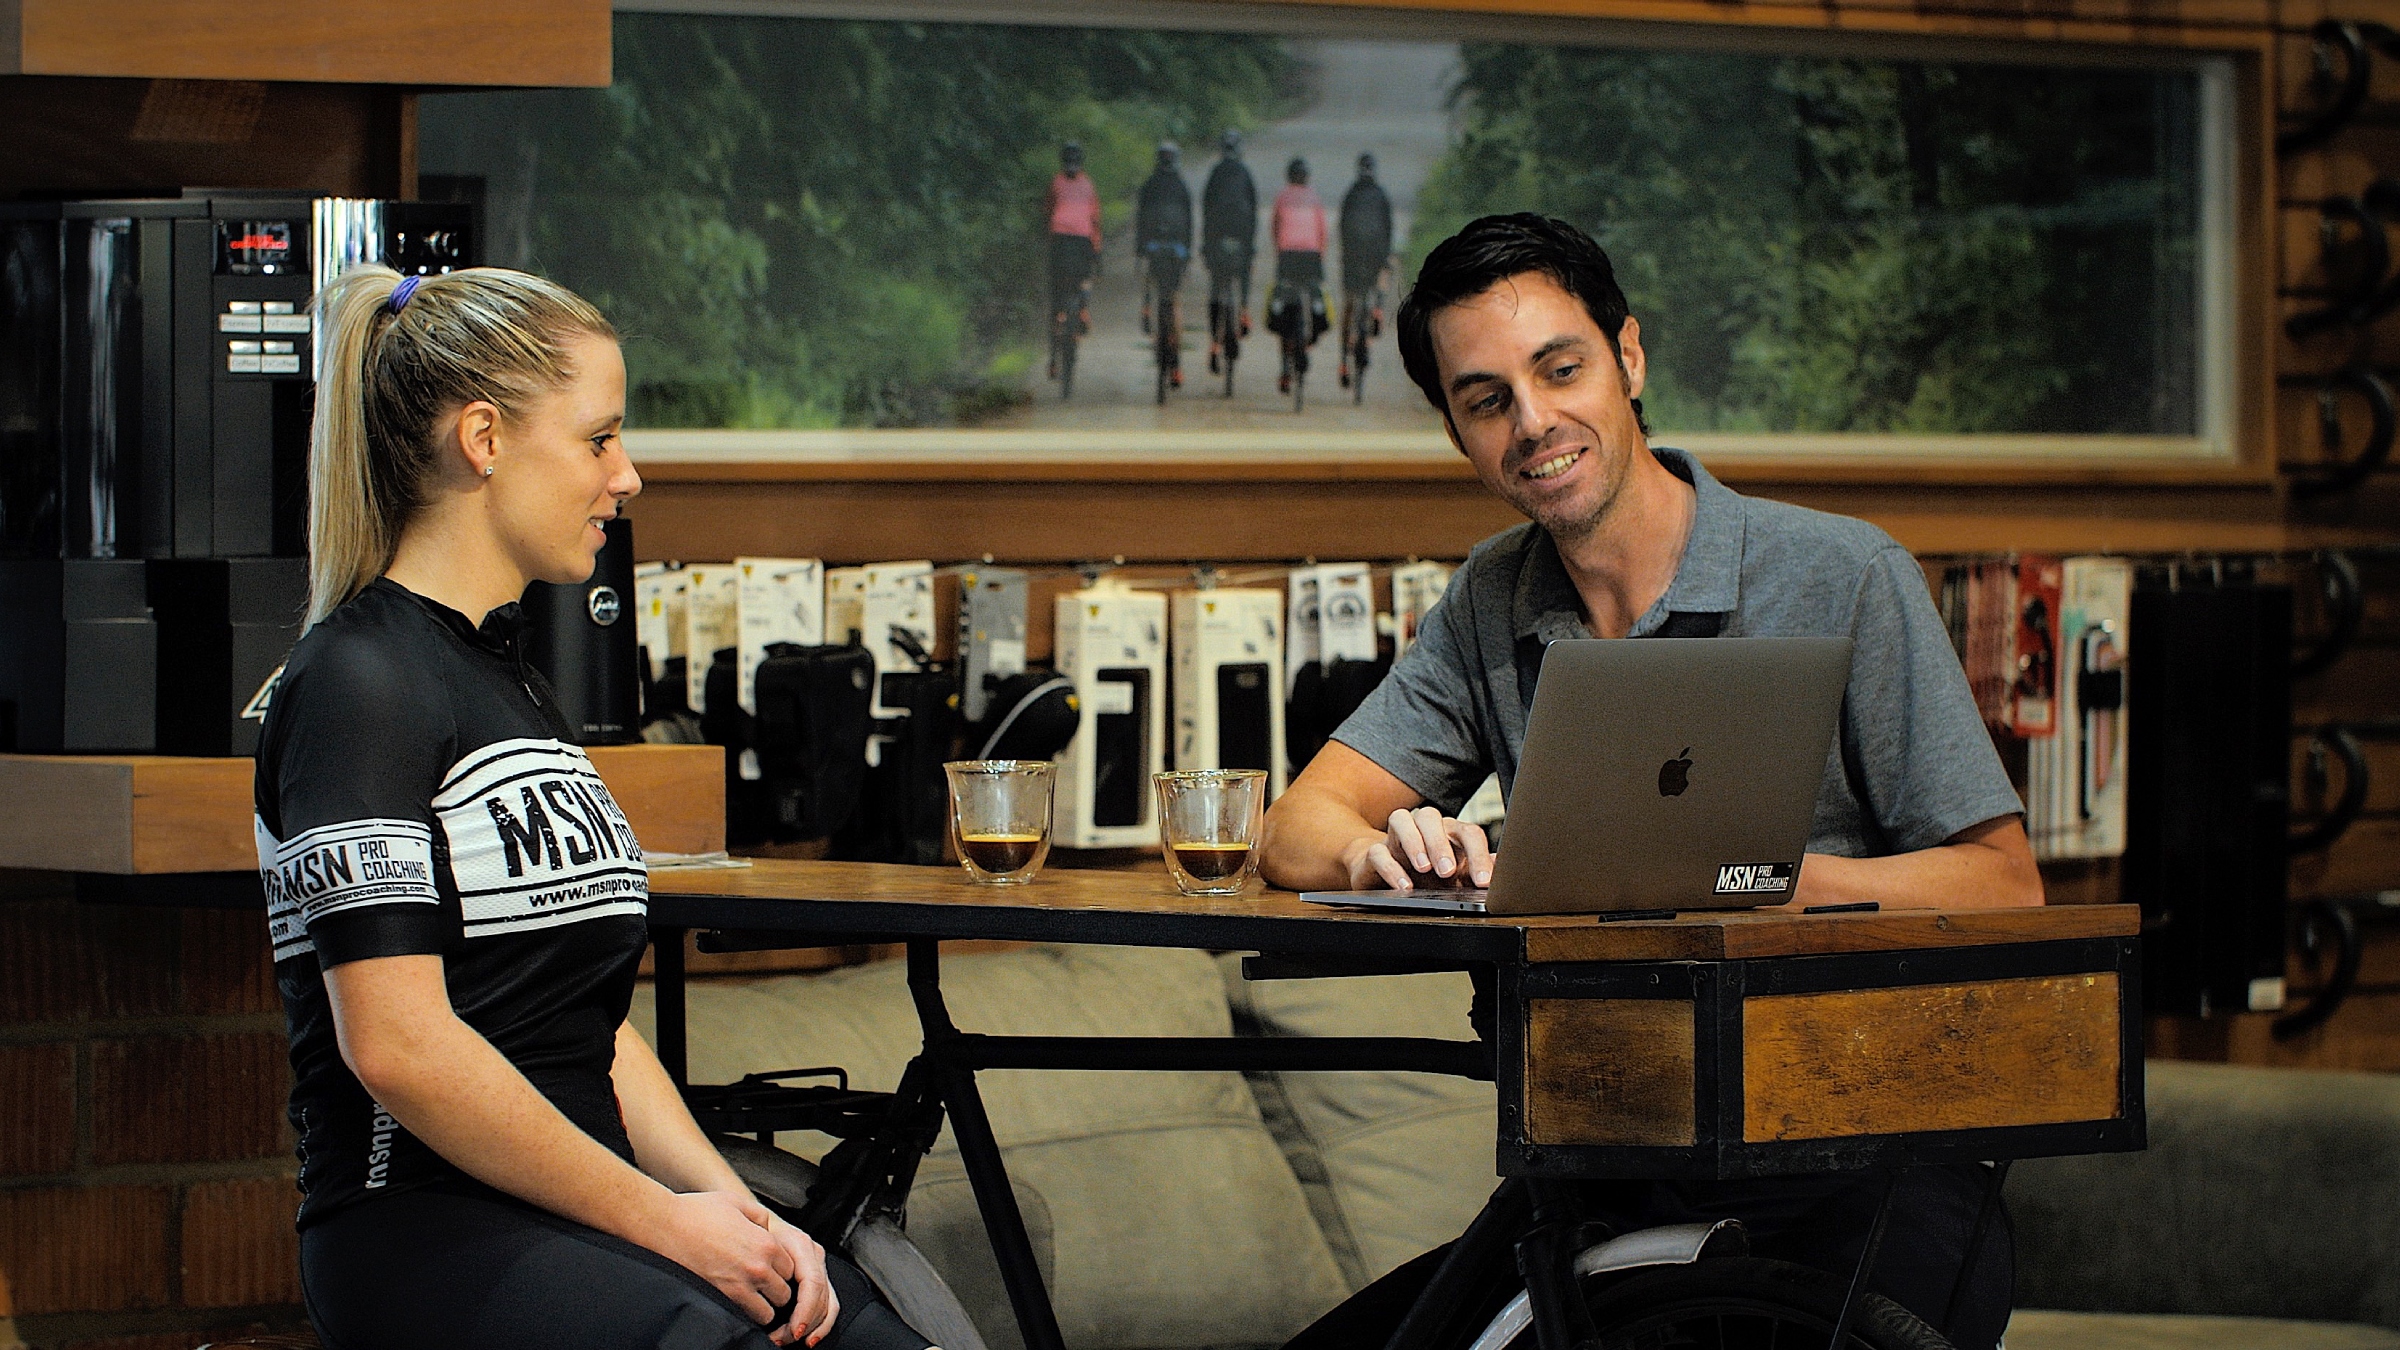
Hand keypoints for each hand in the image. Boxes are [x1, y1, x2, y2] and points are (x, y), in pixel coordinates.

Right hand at [647, 1190, 795, 1324]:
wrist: (667, 1226)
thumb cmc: (697, 1212)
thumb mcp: (737, 1203)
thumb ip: (760, 1217)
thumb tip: (768, 1231)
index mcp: (766, 1243)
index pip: (792, 1268)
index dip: (782, 1270)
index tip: (771, 1270)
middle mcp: (758, 1267)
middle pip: (785, 1293)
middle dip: (776, 1291)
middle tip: (763, 1287)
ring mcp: (741, 1285)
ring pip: (769, 1311)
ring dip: (763, 1306)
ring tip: (752, 1298)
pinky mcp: (722, 1297)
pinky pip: (746, 1316)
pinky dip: (746, 1313)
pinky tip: (738, 1303)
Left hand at [763, 1212, 840, 1346]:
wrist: (756, 1222)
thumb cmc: (750, 1230)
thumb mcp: (750, 1234)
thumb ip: (755, 1253)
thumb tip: (754, 1283)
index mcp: (800, 1245)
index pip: (812, 1283)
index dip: (805, 1311)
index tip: (794, 1330)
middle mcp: (813, 1255)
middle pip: (820, 1297)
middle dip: (803, 1324)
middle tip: (781, 1338)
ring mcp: (817, 1266)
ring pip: (827, 1304)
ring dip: (811, 1327)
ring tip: (786, 1339)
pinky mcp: (817, 1277)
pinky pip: (829, 1304)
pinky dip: (822, 1323)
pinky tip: (810, 1337)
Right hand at [1343, 807, 1492, 889]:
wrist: (1387, 875)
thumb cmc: (1428, 875)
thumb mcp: (1458, 877)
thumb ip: (1478, 870)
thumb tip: (1502, 867)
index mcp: (1449, 832)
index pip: (1468, 833)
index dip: (1478, 855)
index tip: (1483, 881)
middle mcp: (1423, 828)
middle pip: (1432, 817)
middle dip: (1440, 843)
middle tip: (1447, 871)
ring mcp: (1397, 837)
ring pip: (1402, 820)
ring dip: (1414, 842)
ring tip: (1423, 868)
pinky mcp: (1375, 852)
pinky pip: (1379, 851)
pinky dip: (1391, 867)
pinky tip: (1404, 885)